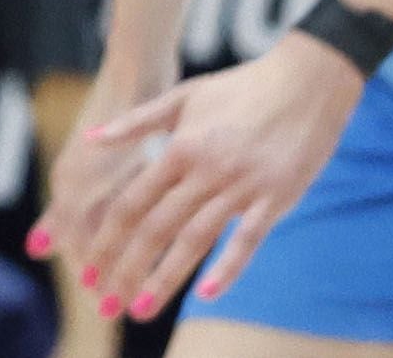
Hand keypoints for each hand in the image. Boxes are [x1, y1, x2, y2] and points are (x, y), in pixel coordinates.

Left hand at [40, 38, 364, 318]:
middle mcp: (205, 171)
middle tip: (106, 303)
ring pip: (195, 239)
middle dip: (127, 267)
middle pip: (156, 228)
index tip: (88, 266)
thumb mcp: (182, 97)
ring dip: (166, 277)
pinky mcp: (275, 200)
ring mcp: (241, 188)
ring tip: (142, 308)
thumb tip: (91, 140)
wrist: (304, 84)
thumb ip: (136, 123)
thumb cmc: (239, 88)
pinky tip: (205, 294)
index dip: (107, 237)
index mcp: (179, 148)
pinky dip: (227, 267)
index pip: (132, 202)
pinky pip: (247, 240)